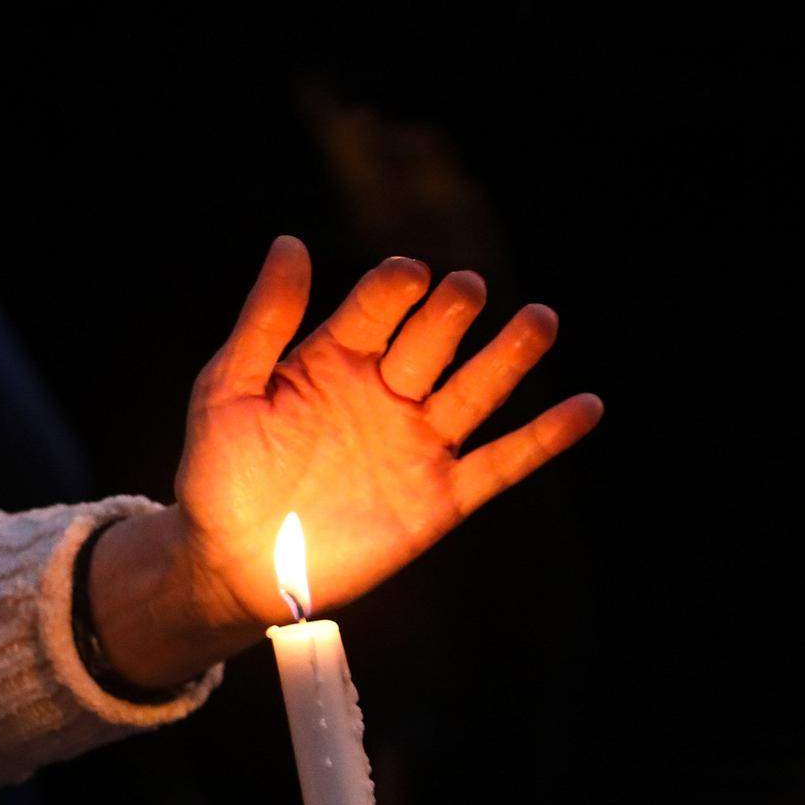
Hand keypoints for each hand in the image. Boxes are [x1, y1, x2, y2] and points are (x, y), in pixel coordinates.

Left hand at [182, 237, 599, 631]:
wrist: (229, 561)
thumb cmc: (219, 470)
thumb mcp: (228, 389)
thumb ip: (264, 322)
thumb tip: (290, 243)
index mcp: (335, 358)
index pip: (376, 308)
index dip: (393, 288)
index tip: (407, 274)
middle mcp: (385, 392)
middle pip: (433, 340)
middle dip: (450, 314)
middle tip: (464, 290)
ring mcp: (415, 444)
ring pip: (477, 391)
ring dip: (509, 356)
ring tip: (539, 320)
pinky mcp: (438, 498)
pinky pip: (500, 464)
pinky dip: (544, 439)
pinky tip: (584, 406)